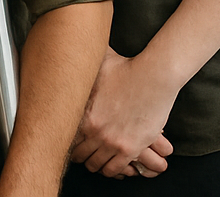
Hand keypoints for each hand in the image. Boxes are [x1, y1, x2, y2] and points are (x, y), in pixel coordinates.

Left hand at [71, 48, 178, 177]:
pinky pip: (115, 169)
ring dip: (96, 163)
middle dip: (80, 154)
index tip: (70, 141)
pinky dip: (112, 169)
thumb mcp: (97, 65)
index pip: (65, 138)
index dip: (66, 140)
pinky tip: (112, 163)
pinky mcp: (131, 149)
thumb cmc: (127, 67)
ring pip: (95, 165)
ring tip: (98, 158)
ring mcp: (112, 142)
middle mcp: (94, 131)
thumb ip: (82, 67)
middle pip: (79, 155)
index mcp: (83, 113)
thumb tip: (71, 51)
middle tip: (84, 152)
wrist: (155, 76)